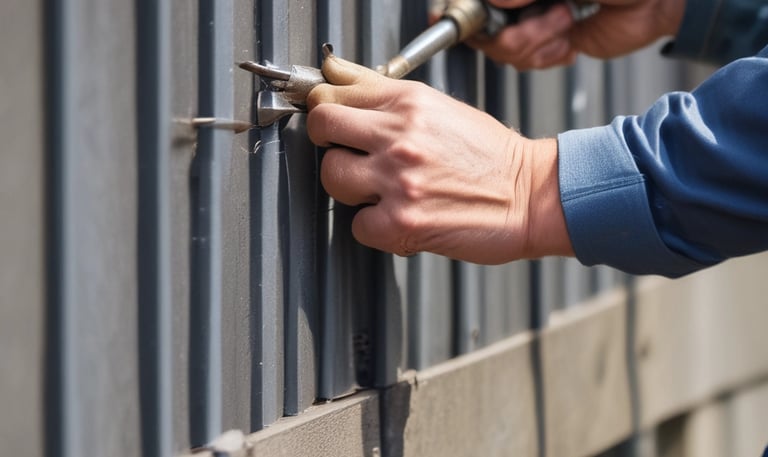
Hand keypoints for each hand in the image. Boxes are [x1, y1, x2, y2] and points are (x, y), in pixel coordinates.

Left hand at [306, 55, 572, 262]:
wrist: (532, 194)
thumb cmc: (491, 155)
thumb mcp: (439, 108)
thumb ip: (384, 92)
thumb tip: (336, 73)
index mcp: (409, 102)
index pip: (334, 91)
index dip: (326, 108)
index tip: (331, 121)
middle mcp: (401, 135)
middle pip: (322, 125)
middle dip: (327, 141)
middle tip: (347, 153)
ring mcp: (398, 179)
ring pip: (332, 175)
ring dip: (349, 186)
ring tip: (377, 189)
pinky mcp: (402, 222)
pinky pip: (357, 225)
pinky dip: (374, 226)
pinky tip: (397, 217)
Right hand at [469, 0, 686, 69]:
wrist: (661, 0)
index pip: (481, 1)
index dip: (471, 9)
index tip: (466, 16)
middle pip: (485, 26)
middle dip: (516, 32)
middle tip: (552, 18)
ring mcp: (534, 20)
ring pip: (504, 48)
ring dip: (536, 43)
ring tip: (566, 23)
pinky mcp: (549, 43)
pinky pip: (528, 61)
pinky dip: (546, 57)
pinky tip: (567, 42)